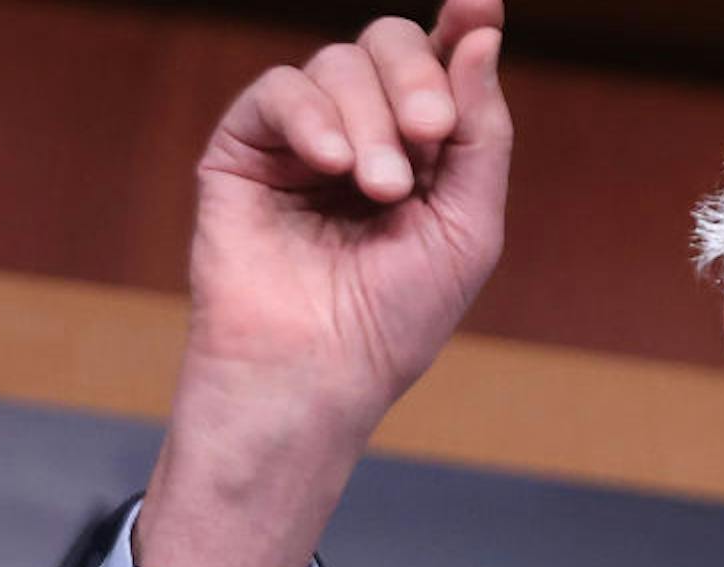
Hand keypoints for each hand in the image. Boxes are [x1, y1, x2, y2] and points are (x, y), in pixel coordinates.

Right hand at [139, 0, 510, 566]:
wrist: (318, 373)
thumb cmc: (396, 317)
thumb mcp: (467, 224)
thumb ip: (480, 131)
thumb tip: (481, 31)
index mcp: (420, 152)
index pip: (441, 67)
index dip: (460, 28)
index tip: (479, 2)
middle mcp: (362, 134)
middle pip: (389, 47)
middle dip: (418, 80)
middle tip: (431, 135)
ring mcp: (300, 140)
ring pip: (338, 65)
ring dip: (370, 120)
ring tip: (378, 190)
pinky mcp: (242, 152)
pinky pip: (278, 91)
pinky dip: (312, 116)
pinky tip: (332, 165)